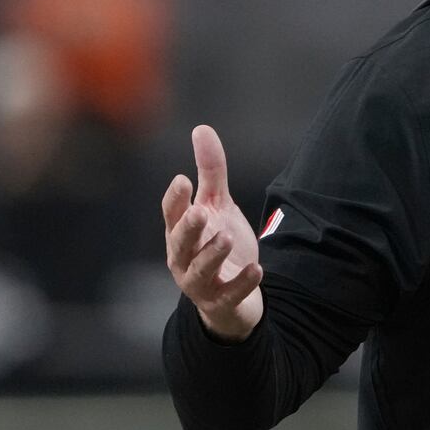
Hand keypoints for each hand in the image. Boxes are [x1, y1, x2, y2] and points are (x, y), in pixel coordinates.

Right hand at [163, 124, 263, 340]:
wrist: (233, 295)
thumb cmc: (218, 242)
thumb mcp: (218, 205)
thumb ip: (210, 171)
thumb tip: (201, 128)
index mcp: (181, 232)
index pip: (172, 214)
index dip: (175, 199)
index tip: (183, 180)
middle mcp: (183, 258)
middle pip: (180, 243)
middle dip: (189, 228)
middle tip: (201, 212)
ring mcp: (200, 282)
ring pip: (200, 269)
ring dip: (213, 254)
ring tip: (227, 237)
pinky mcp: (221, 300)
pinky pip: (229, 294)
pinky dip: (242, 283)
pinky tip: (257, 269)